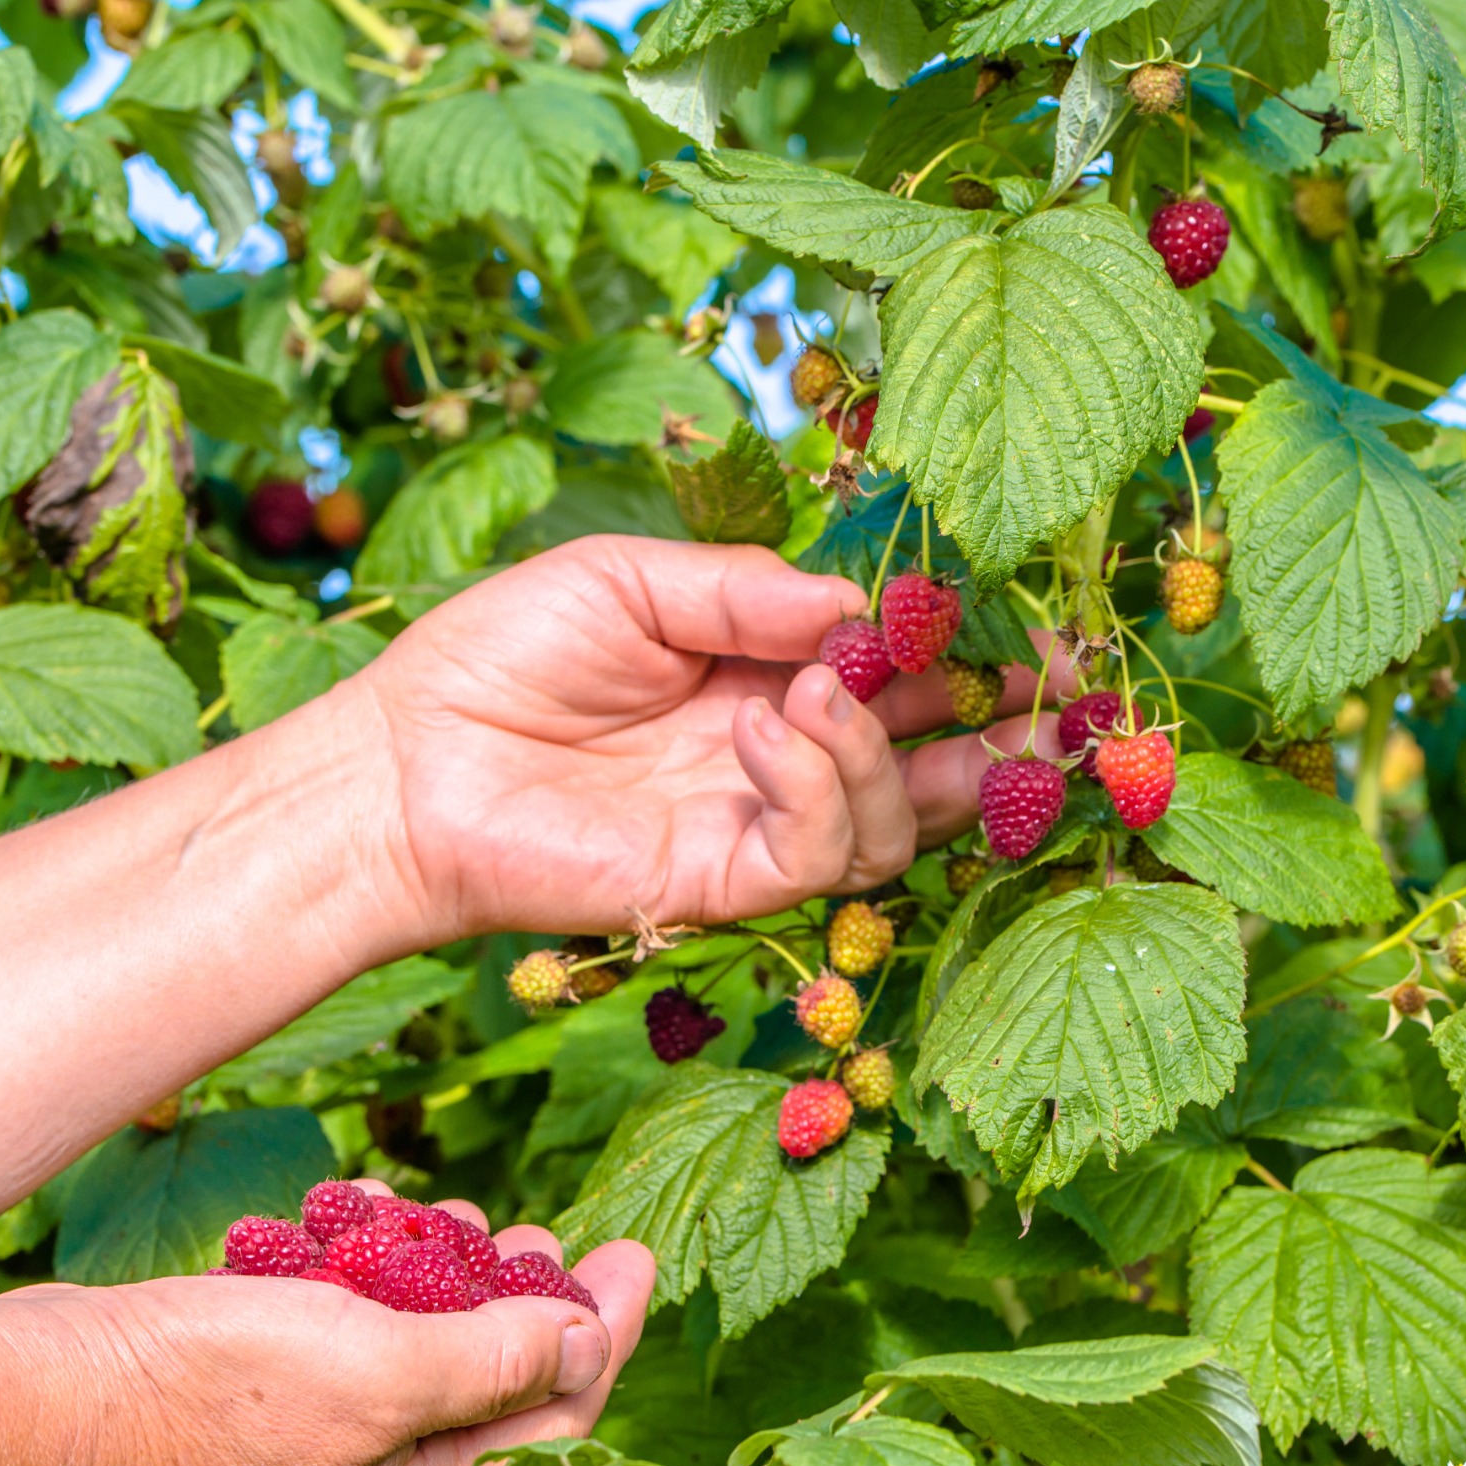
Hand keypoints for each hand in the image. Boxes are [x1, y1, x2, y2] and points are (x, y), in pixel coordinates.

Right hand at [39, 1204, 652, 1465]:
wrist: (50, 1391)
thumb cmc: (215, 1392)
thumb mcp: (384, 1370)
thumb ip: (494, 1363)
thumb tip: (587, 1343)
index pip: (551, 1424)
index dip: (603, 1330)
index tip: (636, 1251)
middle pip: (489, 1388)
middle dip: (517, 1296)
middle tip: (530, 1227)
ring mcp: (314, 1452)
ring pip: (416, 1349)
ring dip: (437, 1270)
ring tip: (439, 1213)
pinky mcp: (264, 1403)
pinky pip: (345, 1336)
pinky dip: (361, 1275)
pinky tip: (353, 1215)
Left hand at [348, 535, 1057, 939]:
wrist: (406, 762)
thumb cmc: (502, 658)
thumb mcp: (633, 581)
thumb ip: (751, 591)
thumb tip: (864, 606)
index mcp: (769, 674)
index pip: (901, 674)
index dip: (973, 655)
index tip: (1038, 630)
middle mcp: (782, 757)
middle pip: (931, 761)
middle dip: (1002, 733)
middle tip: (1059, 696)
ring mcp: (757, 825)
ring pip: (892, 820)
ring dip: (879, 748)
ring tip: (815, 689)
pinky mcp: (724, 884)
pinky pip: (819, 853)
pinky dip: (814, 784)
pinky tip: (760, 729)